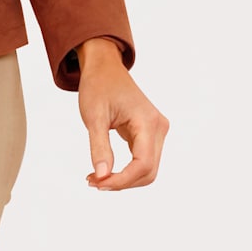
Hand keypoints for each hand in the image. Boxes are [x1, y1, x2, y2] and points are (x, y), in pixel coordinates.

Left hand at [76, 38, 168, 191]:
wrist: (104, 67)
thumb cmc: (98, 86)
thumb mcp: (94, 116)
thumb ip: (99, 147)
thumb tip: (102, 177)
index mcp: (148, 121)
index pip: (143, 163)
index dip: (123, 180)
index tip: (99, 183)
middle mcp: (158, 128)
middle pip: (148, 171)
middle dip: (122, 182)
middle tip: (93, 182)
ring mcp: (156, 131)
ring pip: (147, 169)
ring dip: (124, 179)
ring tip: (97, 178)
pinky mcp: (150, 134)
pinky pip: (142, 160)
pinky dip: (126, 170)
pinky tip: (106, 171)